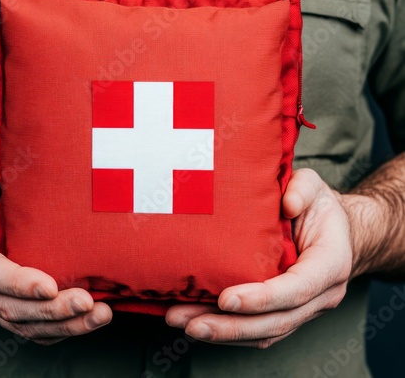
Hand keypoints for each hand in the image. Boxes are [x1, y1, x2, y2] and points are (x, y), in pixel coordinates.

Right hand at [0, 156, 111, 344]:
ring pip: (28, 326)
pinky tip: (92, 321)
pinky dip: (65, 331)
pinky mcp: (11, 314)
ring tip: (100, 316)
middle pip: (13, 309)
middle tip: (86, 302)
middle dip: (51, 309)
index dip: (17, 283)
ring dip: (65, 325)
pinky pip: (36, 331)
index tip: (50, 286)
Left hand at [166, 169, 353, 347]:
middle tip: (193, 324)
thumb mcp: (313, 186)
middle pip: (276, 321)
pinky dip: (228, 330)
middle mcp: (320, 294)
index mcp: (330, 263)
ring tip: (186, 325)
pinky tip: (199, 322)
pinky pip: (258, 329)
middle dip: (232, 327)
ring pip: (264, 332)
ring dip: (224, 334)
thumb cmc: (318, 206)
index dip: (262, 298)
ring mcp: (303, 308)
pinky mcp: (286, 311)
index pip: (297, 289)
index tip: (226, 300)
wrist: (334, 229)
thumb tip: (287, 204)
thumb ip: (302, 190)